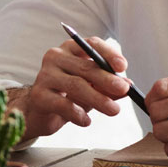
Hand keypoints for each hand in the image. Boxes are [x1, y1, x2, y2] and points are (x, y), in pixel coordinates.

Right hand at [10, 35, 131, 139]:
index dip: (108, 53)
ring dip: (98, 99)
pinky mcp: (39, 95)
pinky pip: (63, 104)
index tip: (122, 66)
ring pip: (76, 85)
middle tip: (124, 90)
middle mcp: (56, 57)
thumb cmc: (68, 96)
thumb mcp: (91, 89)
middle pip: (86, 67)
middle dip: (107, 79)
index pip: (91, 44)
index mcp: (70, 49)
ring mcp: (45, 75)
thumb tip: (128, 85)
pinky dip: (78, 114)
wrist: (39, 113)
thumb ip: (108, 86)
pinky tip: (87, 121)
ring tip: (113, 110)